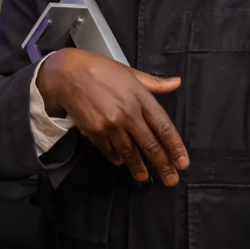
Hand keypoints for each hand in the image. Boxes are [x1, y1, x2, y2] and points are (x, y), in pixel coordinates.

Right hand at [36, 48, 187, 184]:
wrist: (67, 73)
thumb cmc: (98, 69)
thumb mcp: (129, 72)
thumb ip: (154, 83)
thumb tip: (175, 82)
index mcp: (140, 97)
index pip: (163, 127)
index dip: (175, 147)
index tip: (182, 162)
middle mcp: (128, 113)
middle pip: (149, 144)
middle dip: (162, 164)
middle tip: (170, 179)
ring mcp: (110, 124)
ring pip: (129, 151)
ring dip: (138, 166)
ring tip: (144, 177)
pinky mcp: (94, 131)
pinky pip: (108, 149)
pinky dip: (115, 157)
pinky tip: (120, 162)